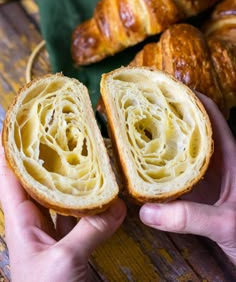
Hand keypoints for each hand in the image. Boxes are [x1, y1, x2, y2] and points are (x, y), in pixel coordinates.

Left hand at [0, 139, 125, 281]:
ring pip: (64, 199)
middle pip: (39, 183)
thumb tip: (119, 206)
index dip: (11, 153)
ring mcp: (57, 235)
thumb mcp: (64, 261)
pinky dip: (94, 206)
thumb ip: (90, 230)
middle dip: (48, 159)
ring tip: (87, 156)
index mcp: (21, 224)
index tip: (19, 127)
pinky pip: (84, 218)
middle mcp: (37, 225)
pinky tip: (107, 194)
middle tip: (62, 134)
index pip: (10, 180)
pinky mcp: (76, 245)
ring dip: (74, 181)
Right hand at [139, 94, 235, 264]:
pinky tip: (143, 165)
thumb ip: (190, 217)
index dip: (188, 97)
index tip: (163, 89)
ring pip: (181, 147)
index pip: (209, 114)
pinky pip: (175, 171)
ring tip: (136, 130)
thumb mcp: (225, 223)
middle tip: (141, 108)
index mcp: (229, 155)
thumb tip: (148, 211)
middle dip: (168, 114)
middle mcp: (214, 160)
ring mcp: (205, 175)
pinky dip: (160, 164)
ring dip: (162, 138)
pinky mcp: (197, 191)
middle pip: (190, 126)